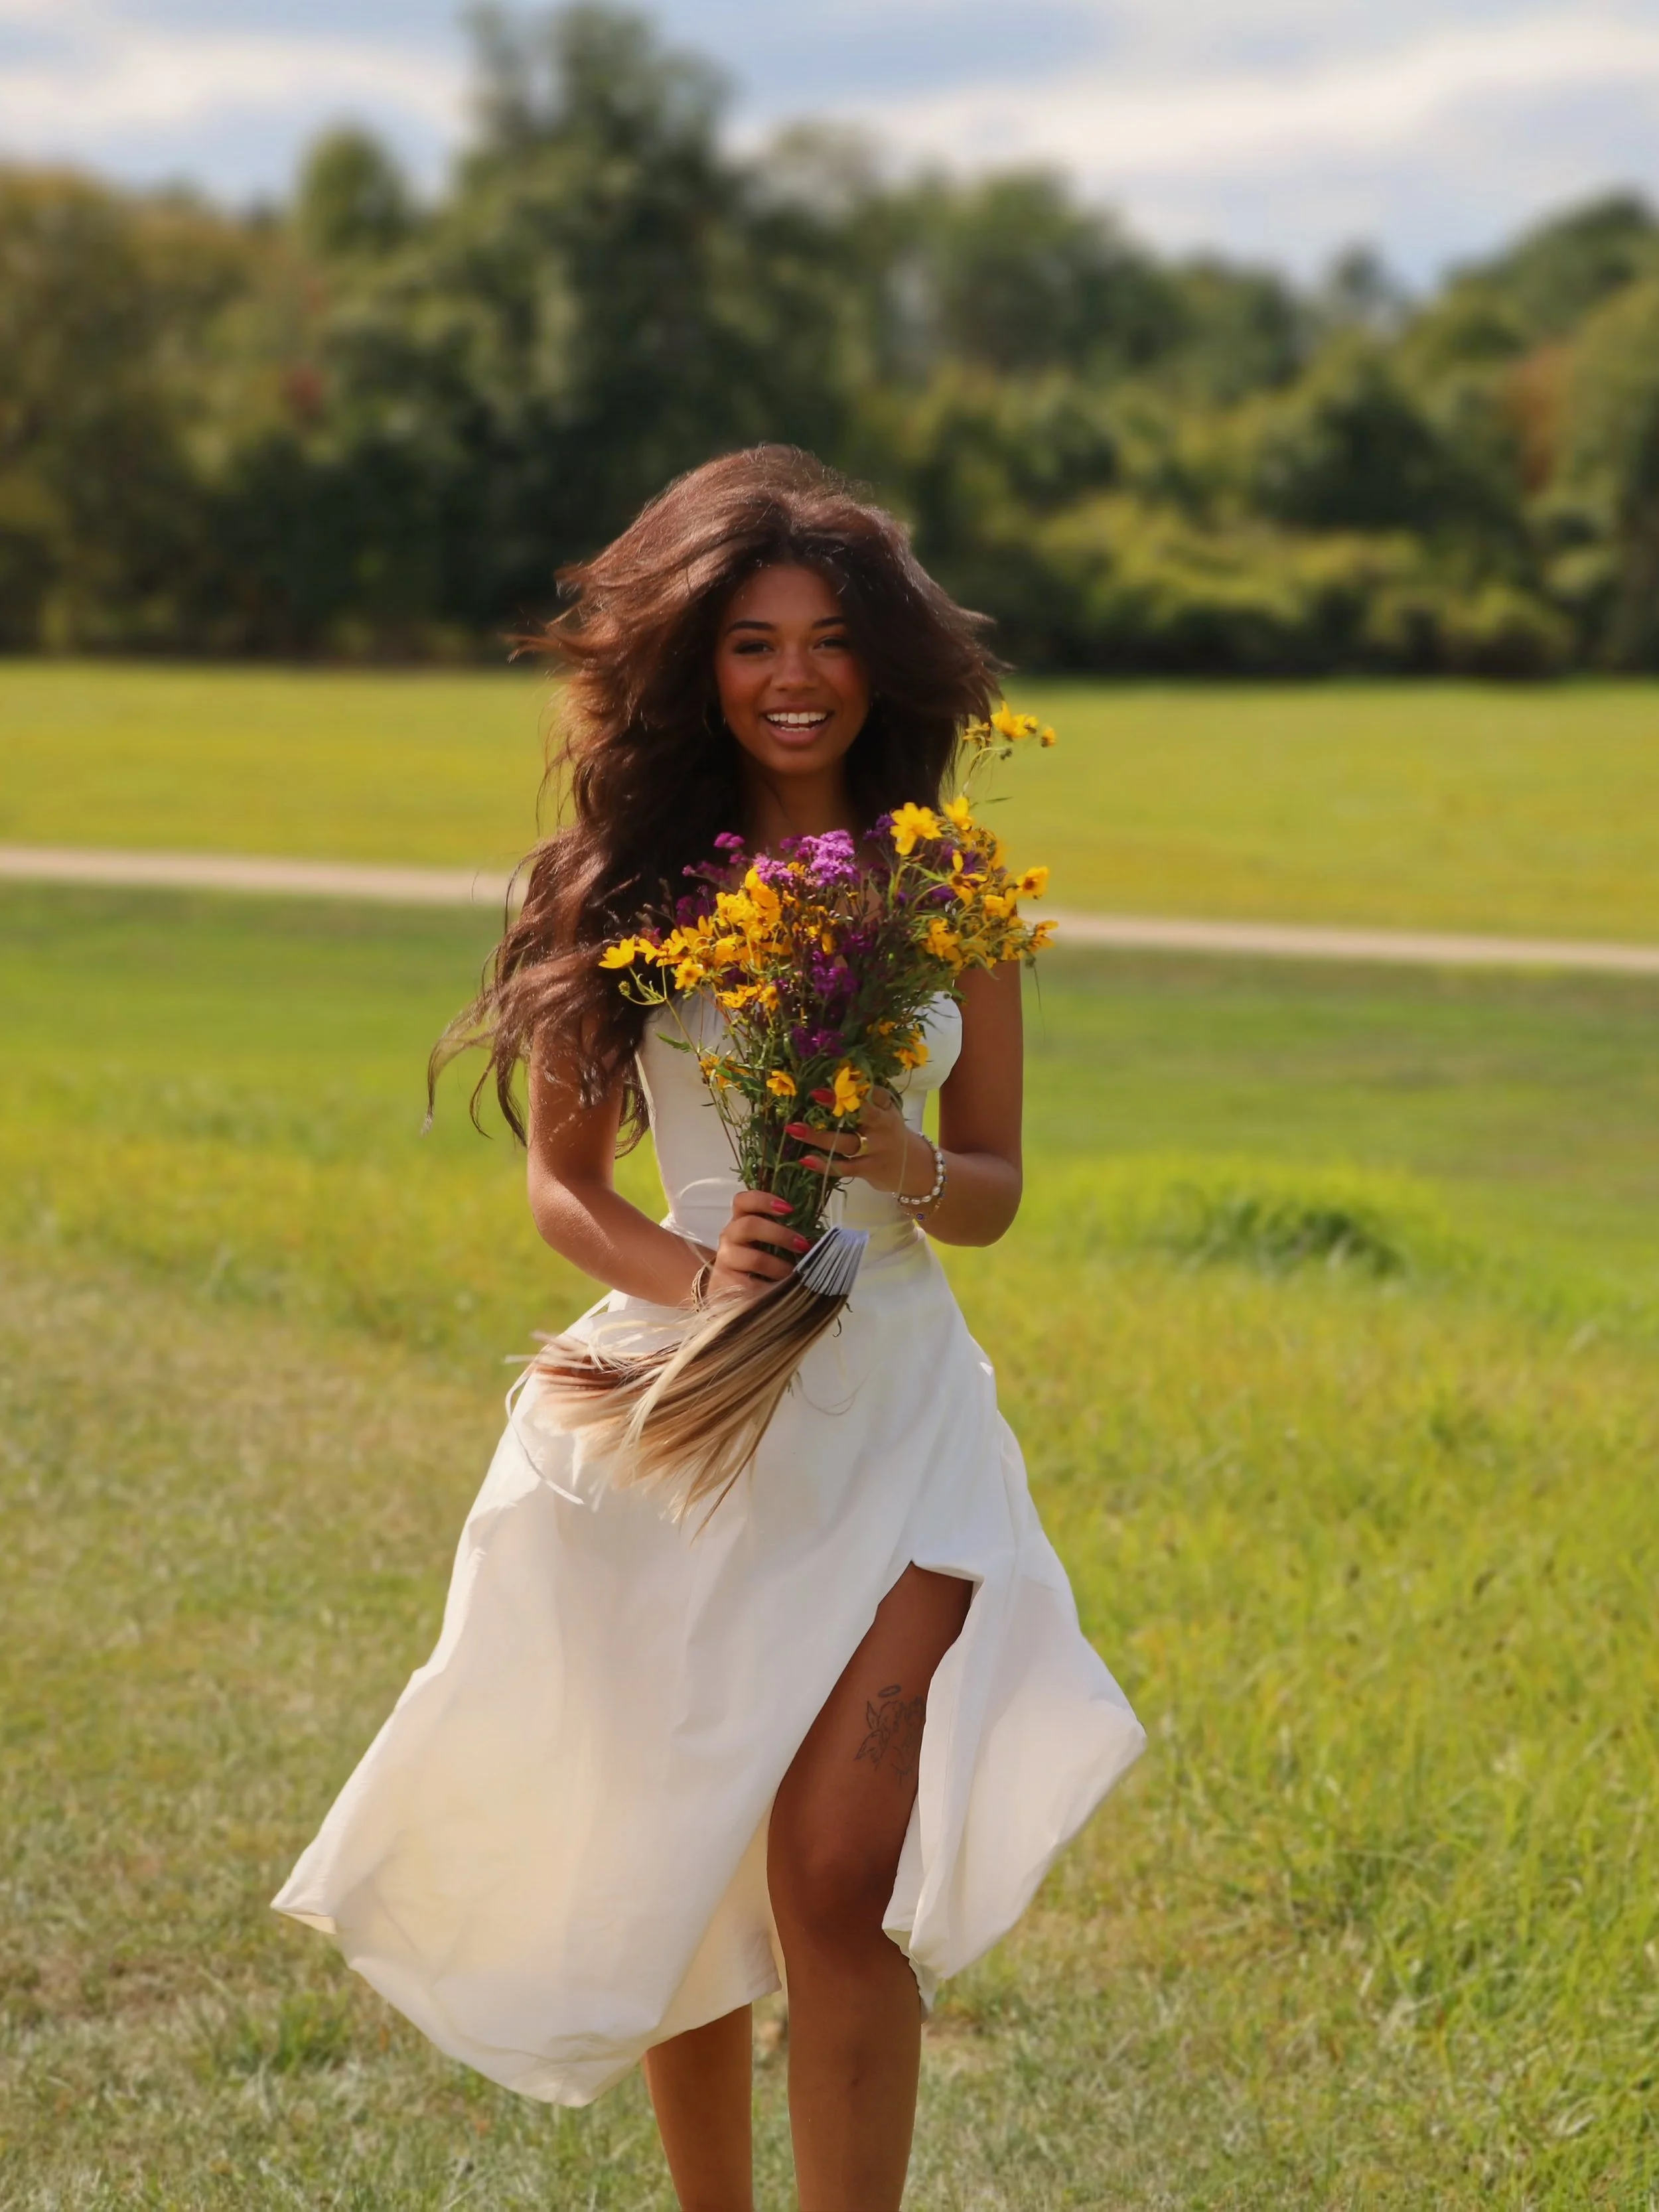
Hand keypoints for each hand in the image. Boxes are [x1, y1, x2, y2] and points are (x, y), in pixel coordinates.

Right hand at [708, 1188, 811, 1302]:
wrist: (733, 1292)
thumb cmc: (760, 1263)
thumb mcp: (773, 1245)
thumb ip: (788, 1236)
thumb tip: (821, 1239)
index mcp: (741, 1220)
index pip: (744, 1201)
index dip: (764, 1200)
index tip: (789, 1209)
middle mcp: (730, 1235)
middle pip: (750, 1225)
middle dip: (780, 1234)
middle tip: (802, 1245)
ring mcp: (726, 1258)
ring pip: (754, 1257)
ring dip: (779, 1265)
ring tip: (795, 1273)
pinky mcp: (725, 1281)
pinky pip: (752, 1284)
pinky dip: (771, 1285)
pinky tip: (781, 1288)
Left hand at [785, 1088, 925, 1197]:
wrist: (916, 1169)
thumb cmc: (891, 1135)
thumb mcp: (887, 1114)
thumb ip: (867, 1100)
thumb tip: (834, 1079)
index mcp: (888, 1108)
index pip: (876, 1092)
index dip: (857, 1083)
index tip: (835, 1074)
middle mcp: (883, 1126)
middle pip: (862, 1114)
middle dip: (838, 1103)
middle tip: (815, 1094)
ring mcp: (876, 1149)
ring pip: (846, 1142)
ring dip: (819, 1136)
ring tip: (794, 1129)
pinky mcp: (868, 1169)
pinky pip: (844, 1167)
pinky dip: (824, 1164)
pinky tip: (805, 1159)